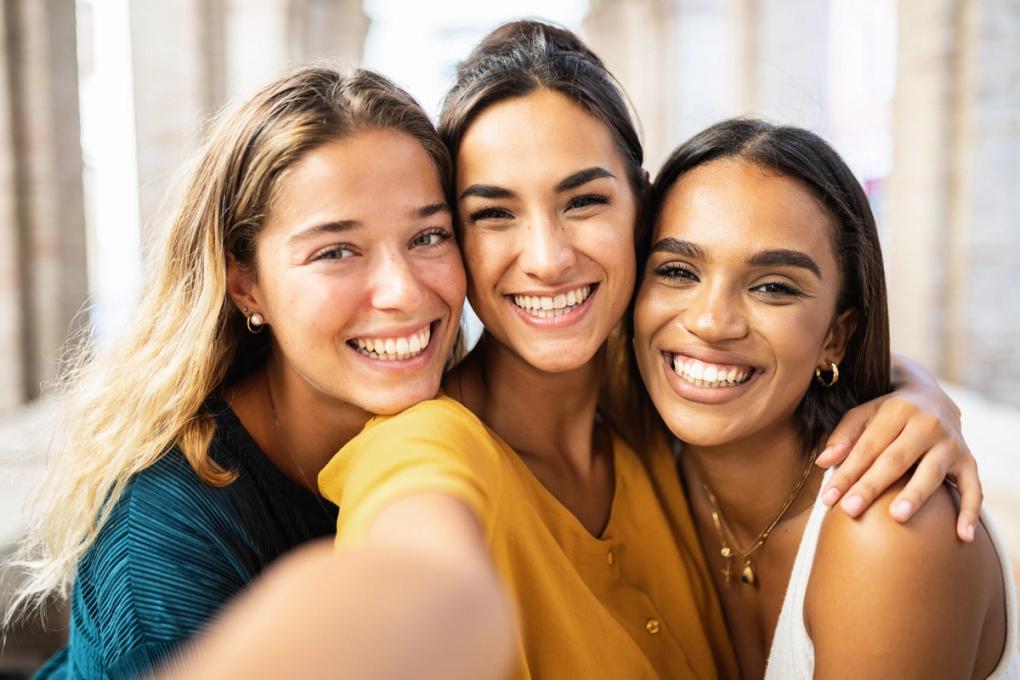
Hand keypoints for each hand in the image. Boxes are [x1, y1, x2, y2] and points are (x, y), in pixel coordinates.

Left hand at [815, 357, 979, 541]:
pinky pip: (973, 489)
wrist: (935, 399)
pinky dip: (970, 512)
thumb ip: (844, 436)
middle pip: (895, 459)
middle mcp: (927, 424)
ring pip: (931, 473)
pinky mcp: (969, 460)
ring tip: (896, 517)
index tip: (828, 498)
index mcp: (897, 410)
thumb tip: (822, 462)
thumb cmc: (889, 415)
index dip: (847, 472)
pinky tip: (962, 536)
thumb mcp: (864, 414)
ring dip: (915, 495)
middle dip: (871, 485)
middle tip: (850, 510)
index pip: (867, 446)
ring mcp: (950, 443)